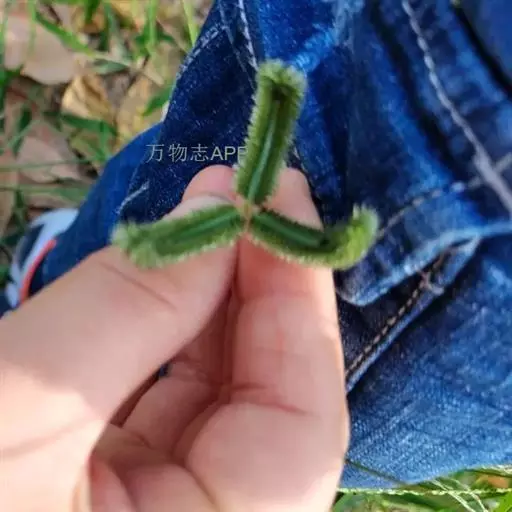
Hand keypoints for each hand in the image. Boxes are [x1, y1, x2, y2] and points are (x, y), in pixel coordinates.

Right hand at [0, 166, 348, 511]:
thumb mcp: (12, 405)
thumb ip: (131, 308)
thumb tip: (220, 211)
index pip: (302, 425)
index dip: (300, 303)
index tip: (282, 198)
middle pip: (275, 400)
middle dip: (267, 288)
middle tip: (258, 191)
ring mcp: (170, 511)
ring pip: (231, 390)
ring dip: (228, 296)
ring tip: (222, 212)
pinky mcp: (133, 482)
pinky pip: (185, 394)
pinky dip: (185, 324)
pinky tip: (183, 265)